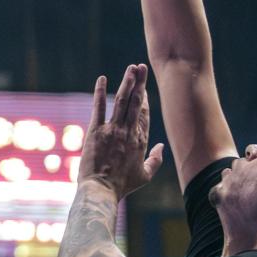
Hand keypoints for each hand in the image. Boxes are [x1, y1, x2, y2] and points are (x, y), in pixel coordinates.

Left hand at [78, 64, 164, 199]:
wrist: (101, 190)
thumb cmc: (122, 185)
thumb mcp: (144, 175)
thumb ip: (156, 160)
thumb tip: (161, 147)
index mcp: (141, 141)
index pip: (144, 114)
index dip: (144, 99)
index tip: (144, 88)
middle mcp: (129, 132)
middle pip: (137, 103)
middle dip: (140, 83)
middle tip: (142, 67)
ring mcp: (113, 130)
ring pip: (122, 101)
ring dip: (127, 83)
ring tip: (131, 68)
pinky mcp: (95, 131)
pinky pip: (99, 107)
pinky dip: (100, 92)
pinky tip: (102, 79)